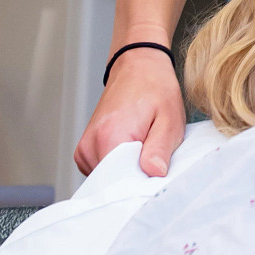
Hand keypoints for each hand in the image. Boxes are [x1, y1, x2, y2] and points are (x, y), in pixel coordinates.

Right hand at [74, 46, 184, 175]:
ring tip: (144, 152)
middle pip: (112, 184)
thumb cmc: (155, 89)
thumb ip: (160, 148)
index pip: (118, 185)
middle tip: (155, 165)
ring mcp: (85, 149)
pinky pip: (102, 171)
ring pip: (107, 180)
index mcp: (110, 138)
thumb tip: (153, 174)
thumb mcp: (170, 118)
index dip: (140, 188)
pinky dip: (118, 168)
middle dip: (135, 182)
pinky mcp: (85, 150)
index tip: (155, 183)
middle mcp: (91, 145)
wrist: (138, 66)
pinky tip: (132, 152)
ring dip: (127, 174)